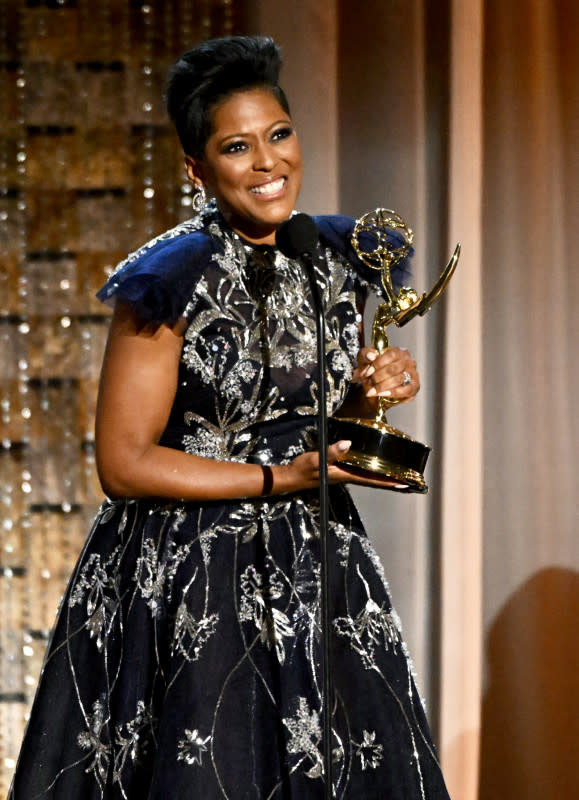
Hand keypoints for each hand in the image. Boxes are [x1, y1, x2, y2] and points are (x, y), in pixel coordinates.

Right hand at [279, 441, 406, 491]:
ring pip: (367, 477)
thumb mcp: (316, 459)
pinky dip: (370, 472)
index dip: (388, 482)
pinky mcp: (339, 471)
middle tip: (407, 481)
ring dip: (382, 478)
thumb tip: (348, 443)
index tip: (403, 484)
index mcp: (345, 475)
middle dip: (390, 481)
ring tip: (396, 476)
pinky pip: (360, 473)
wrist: (292, 477)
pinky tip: (373, 468)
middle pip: (373, 481)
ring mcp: (343, 475)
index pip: (372, 480)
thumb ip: (331, 452)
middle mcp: (347, 477)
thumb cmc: (303, 469)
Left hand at [354, 346, 419, 403]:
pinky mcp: (414, 388)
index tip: (368, 372)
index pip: (392, 355)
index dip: (378, 364)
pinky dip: (393, 393)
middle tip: (370, 382)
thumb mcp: (364, 361)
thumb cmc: (370, 373)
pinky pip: (406, 390)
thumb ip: (365, 354)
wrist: (372, 390)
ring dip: (383, 386)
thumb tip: (371, 355)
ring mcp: (413, 375)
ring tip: (373, 390)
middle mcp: (409, 361)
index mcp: (399, 352)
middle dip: (378, 377)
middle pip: (394, 368)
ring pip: (398, 379)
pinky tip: (383, 394)